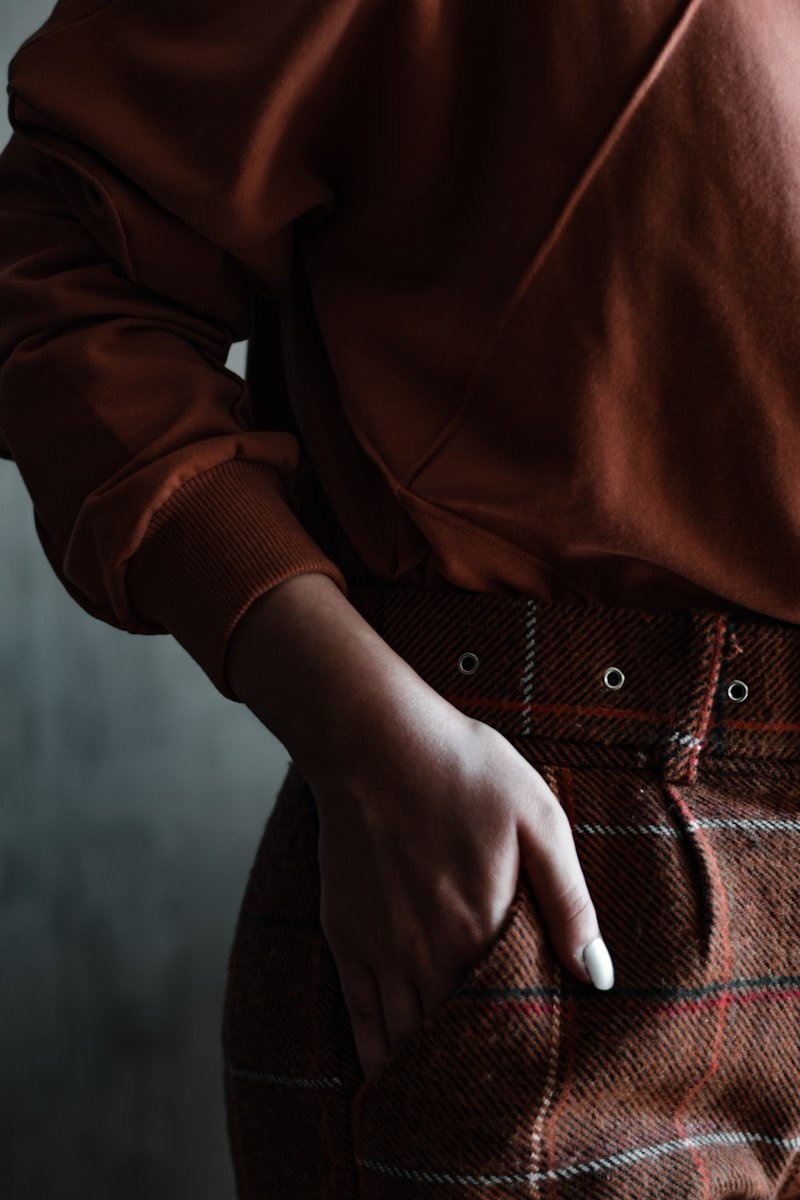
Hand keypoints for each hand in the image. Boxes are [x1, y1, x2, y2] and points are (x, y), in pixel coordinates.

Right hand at [224, 572, 612, 1084]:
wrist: (373, 739)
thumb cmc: (462, 769)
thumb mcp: (537, 819)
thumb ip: (569, 901)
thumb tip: (599, 975)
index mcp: (482, 929)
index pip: (507, 1020)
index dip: (523, 1062)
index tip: (539, 1093)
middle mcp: (427, 953)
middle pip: (453, 1041)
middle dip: (477, 1080)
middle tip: (499, 1119)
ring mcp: (379, 948)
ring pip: (402, 1039)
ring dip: (427, 1077)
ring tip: (448, 1113)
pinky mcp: (345, 935)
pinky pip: (359, 1016)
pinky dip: (376, 1053)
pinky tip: (389, 1074)